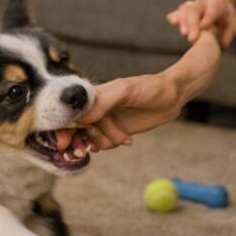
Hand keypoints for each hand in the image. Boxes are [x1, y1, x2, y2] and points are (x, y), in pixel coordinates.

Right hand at [78, 31, 221, 150]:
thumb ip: (103, 102)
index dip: (63, 128)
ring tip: (123, 137)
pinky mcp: (115, 131)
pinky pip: (104, 144)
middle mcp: (95, 108)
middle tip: (87, 148)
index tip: (64, 142)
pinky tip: (128, 139)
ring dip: (105, 141)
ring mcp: (105, 121)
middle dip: (79, 141)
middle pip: (75, 129)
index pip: (69, 112)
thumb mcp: (126, 90)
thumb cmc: (150, 87)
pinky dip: (114, 143)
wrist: (172, 97)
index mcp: (92, 96)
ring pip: (91, 139)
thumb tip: (82, 118)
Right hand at [168, 0, 235, 46]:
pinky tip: (174, 22)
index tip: (204, 26)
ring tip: (184, 34)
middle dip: (193, 24)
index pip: (213, 10)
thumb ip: (229, 34)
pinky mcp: (186, 9)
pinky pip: (180, 11)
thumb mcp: (234, 24)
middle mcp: (204, 3)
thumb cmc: (227, 17)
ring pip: (186, 10)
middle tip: (192, 39)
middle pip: (196, 10)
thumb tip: (221, 45)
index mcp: (218, 4)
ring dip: (184, 22)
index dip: (208, 17)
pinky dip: (177, 16)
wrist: (218, 2)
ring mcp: (194, 5)